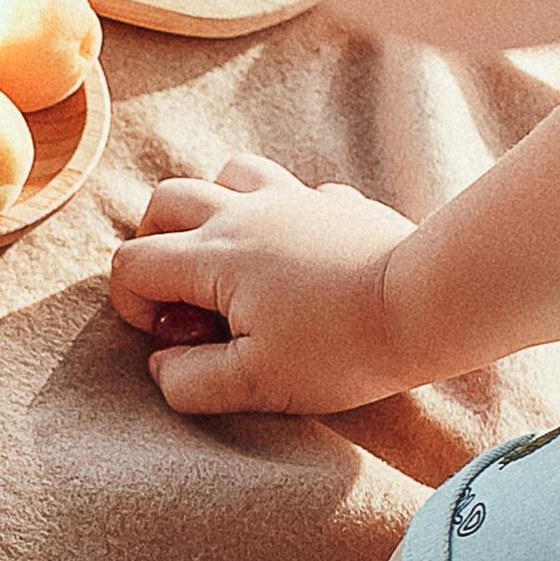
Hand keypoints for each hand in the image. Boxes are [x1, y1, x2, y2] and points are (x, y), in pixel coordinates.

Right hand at [106, 154, 421, 413]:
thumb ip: (190, 381)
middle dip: (154, 244)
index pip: (133, 264)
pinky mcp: (336, 202)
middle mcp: (245, 213)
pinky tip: (294, 255)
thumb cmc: (341, 349)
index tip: (170, 338)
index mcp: (215, 256)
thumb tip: (162, 365)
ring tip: (229, 260)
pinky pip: (289, 189)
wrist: (427, 304)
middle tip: (182, 293)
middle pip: (165, 201)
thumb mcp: (254, 385)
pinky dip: (275, 214)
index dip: (131, 305)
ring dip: (210, 211)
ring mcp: (293, 199)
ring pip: (225, 174)